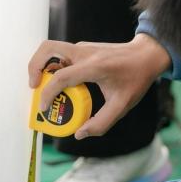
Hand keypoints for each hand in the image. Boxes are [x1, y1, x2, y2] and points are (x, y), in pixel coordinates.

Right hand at [28, 35, 170, 139]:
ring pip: (51, 50)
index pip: (62, 76)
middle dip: (33, 67)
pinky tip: (59, 86)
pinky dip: (52, 68)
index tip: (43, 108)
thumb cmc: (136, 79)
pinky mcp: (82, 48)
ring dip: (41, 67)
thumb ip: (102, 123)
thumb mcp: (122, 105)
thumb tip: (79, 133)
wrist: (146, 55)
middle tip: (33, 88)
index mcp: (94, 66)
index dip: (48, 93)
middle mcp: (85, 52)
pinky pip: (61, 55)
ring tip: (43, 89)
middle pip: (47, 48)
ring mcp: (82, 47)